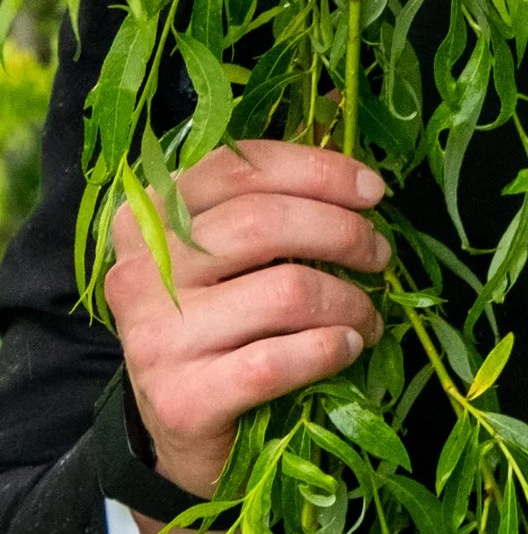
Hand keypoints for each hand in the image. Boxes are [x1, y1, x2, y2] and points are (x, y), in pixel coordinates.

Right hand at [103, 138, 391, 504]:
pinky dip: (329, 350)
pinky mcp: (183, 398)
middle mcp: (142, 272)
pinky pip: (278, 360)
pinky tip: (346, 348)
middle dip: (343, 233)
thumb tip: (340, 99)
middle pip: (266, 223)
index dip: (318, 170)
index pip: (239, 168)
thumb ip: (275, 187)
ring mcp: (157, 337)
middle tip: (379, 256)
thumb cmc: (222, 326)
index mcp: (149, 219)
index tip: (373, 191)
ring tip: (368, 317)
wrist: (182, 434)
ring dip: (350, 302)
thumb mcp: (232, 253)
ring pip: (286, 292)